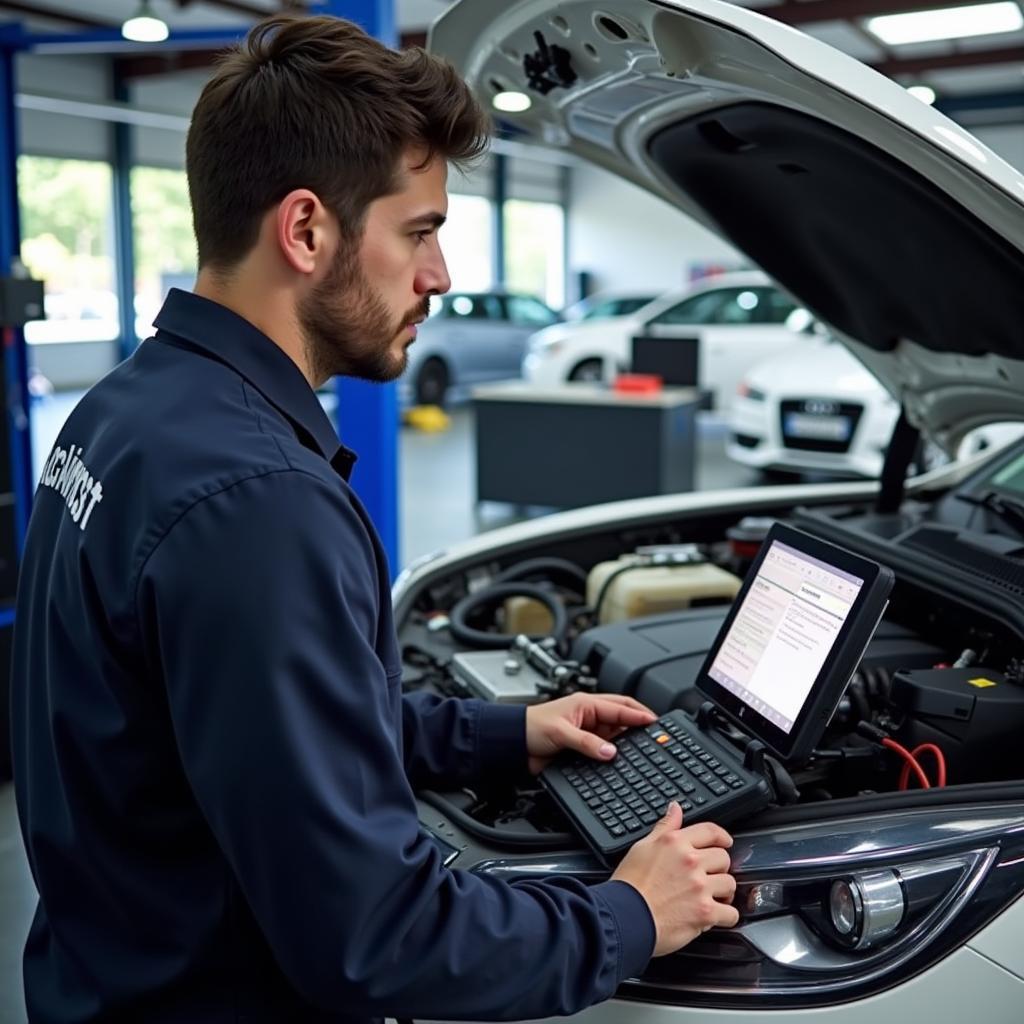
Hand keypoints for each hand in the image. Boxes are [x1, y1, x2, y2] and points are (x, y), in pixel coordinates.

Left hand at [524, 692, 656, 774]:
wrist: (513, 744)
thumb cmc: (530, 727)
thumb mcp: (561, 732)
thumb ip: (586, 742)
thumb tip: (610, 752)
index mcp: (586, 704)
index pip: (620, 706)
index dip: (639, 714)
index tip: (656, 722)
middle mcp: (589, 717)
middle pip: (622, 718)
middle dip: (639, 724)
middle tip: (656, 734)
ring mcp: (587, 732)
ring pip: (615, 736)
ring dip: (627, 741)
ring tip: (644, 749)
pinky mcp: (582, 748)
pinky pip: (604, 750)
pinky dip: (614, 754)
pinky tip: (622, 761)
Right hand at [612, 802, 737, 955]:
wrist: (624, 918)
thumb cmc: (629, 886)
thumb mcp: (642, 847)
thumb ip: (665, 827)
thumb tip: (675, 808)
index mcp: (676, 843)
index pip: (710, 831)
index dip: (721, 836)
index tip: (724, 842)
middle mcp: (691, 862)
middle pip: (723, 858)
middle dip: (719, 868)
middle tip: (709, 876)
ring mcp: (700, 887)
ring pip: (729, 884)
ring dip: (723, 892)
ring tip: (712, 897)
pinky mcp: (705, 912)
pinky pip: (731, 913)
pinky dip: (726, 916)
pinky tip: (716, 916)